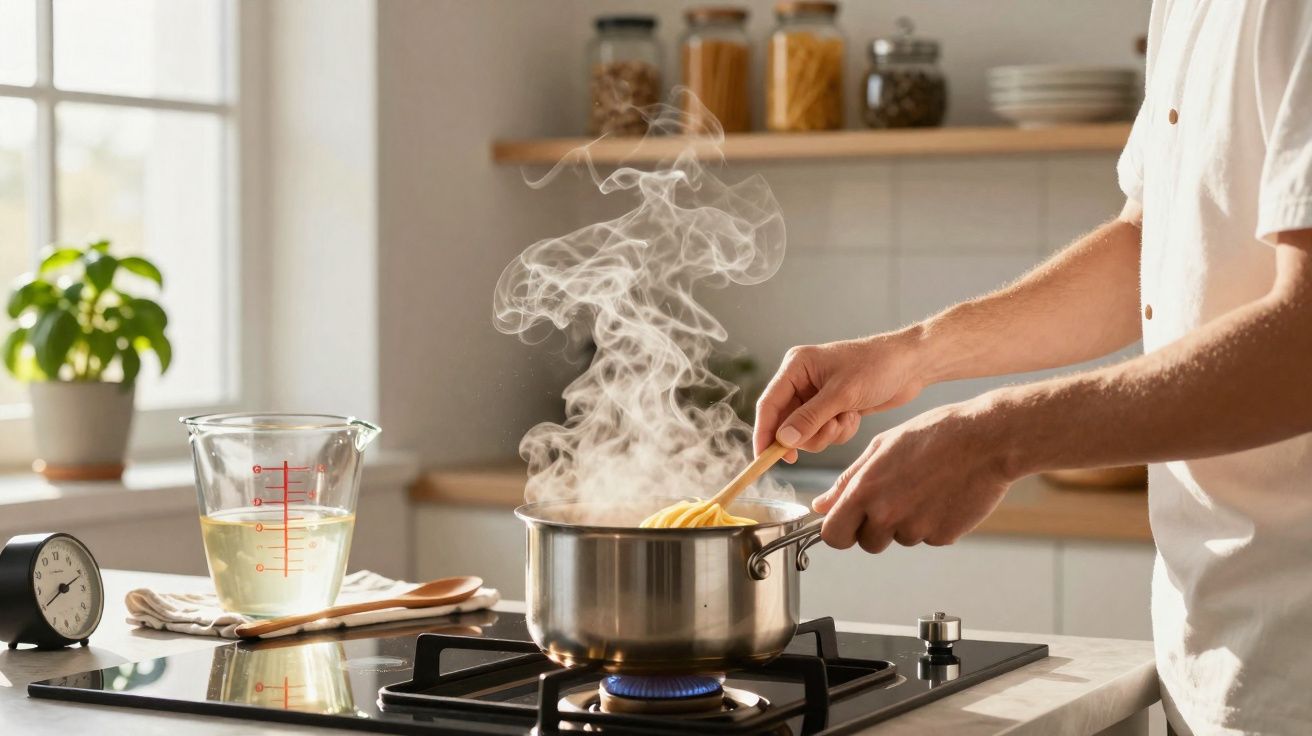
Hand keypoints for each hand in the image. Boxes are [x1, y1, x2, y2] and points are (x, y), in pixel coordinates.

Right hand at [755, 330, 925, 461]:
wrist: (912, 365)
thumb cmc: (878, 366)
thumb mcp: (842, 394)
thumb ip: (810, 418)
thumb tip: (783, 440)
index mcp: (796, 367)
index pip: (768, 404)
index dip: (764, 433)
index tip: (764, 458)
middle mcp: (801, 381)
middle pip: (786, 423)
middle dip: (809, 433)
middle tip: (831, 429)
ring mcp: (817, 396)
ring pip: (806, 432)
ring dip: (827, 433)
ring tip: (847, 418)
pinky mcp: (832, 408)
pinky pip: (824, 432)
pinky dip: (839, 431)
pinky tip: (855, 416)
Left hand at [810, 397, 1017, 550]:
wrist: (987, 439)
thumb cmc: (934, 434)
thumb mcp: (881, 447)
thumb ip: (847, 481)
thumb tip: (821, 505)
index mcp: (865, 491)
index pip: (833, 535)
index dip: (838, 531)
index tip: (847, 523)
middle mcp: (887, 515)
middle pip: (866, 543)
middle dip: (873, 528)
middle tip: (894, 498)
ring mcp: (916, 529)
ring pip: (899, 539)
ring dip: (905, 523)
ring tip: (923, 487)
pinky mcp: (943, 537)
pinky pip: (927, 538)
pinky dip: (932, 523)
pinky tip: (943, 495)